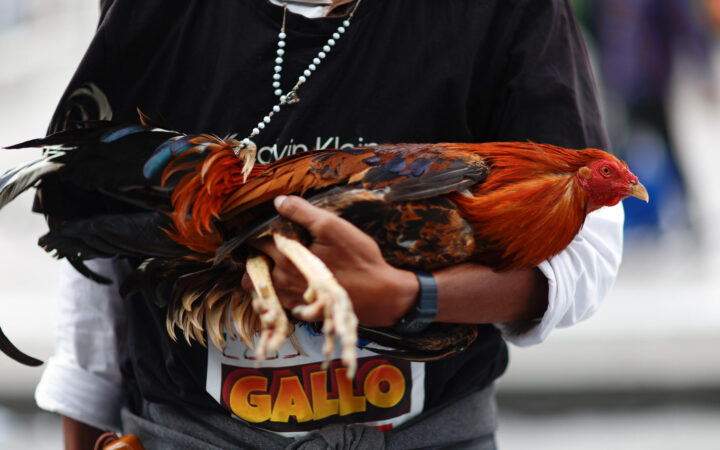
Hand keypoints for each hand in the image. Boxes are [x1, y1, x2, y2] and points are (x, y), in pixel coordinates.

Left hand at [241, 195, 417, 326]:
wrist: (380, 295)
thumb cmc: (358, 259)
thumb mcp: (332, 227)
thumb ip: (302, 212)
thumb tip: (278, 201)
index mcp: (286, 257)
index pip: (256, 241)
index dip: (257, 231)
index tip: (259, 226)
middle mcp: (282, 280)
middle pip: (255, 265)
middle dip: (258, 253)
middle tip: (268, 243)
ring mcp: (290, 298)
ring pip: (264, 285)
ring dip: (265, 273)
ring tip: (278, 261)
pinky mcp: (301, 310)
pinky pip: (279, 299)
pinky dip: (279, 288)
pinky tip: (294, 278)